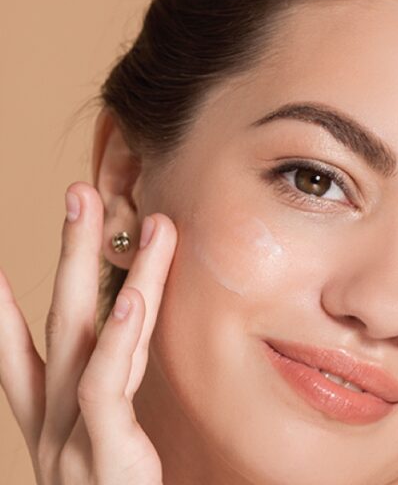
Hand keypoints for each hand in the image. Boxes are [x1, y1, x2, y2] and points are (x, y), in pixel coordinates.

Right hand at [0, 181, 177, 483]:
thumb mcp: (114, 467)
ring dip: (96, 267)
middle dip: (67, 255)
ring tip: (110, 208)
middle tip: (79, 192)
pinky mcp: (107, 454)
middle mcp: (55, 430)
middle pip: (58, 324)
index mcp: (57, 432)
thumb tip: (122, 383)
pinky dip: (119, 337)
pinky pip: (106, 386)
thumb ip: (115, 423)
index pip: (27, 360)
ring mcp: (73, 441)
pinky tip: (132, 294)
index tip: (1, 272)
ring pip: (84, 336)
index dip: (9, 313)